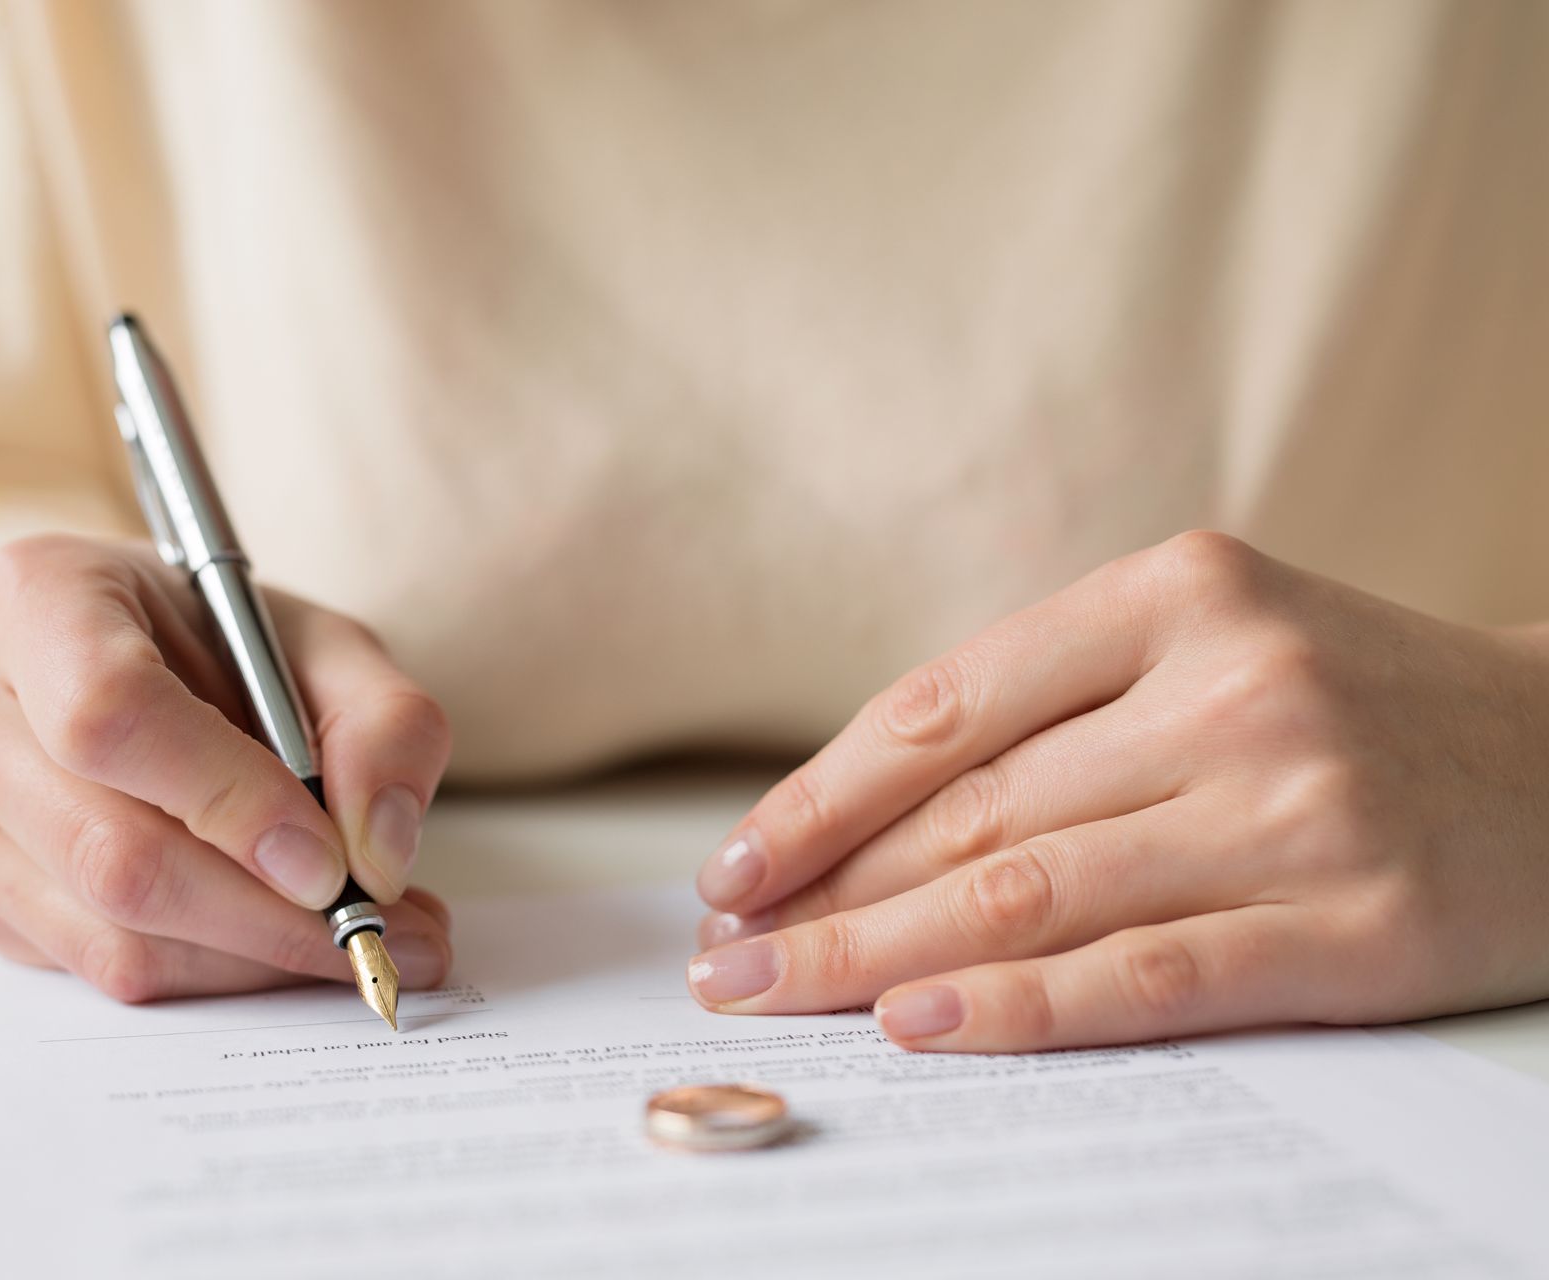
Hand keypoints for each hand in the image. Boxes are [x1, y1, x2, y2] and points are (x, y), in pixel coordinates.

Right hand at [0, 534, 453, 1001]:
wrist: (124, 661)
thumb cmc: (218, 643)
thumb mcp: (324, 643)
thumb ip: (384, 724)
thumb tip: (376, 853)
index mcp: (34, 595)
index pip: (110, 714)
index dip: (228, 801)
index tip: (331, 863)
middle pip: (108, 850)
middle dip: (264, 914)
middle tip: (382, 933)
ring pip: (105, 934)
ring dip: (251, 959)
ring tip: (357, 939)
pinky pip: (95, 970)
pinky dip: (211, 973)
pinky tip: (279, 940)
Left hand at [689, 531, 1548, 1050]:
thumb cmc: (1355, 706)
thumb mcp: (1215, 647)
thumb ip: (1061, 710)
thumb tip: (860, 823)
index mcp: (1176, 593)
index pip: (942, 709)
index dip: (818, 800)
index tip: (732, 870)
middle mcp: (1233, 685)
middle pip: (970, 813)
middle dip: (826, 896)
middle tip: (725, 961)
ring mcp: (1296, 804)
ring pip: (1034, 894)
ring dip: (881, 958)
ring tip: (780, 997)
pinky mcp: (1353, 925)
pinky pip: (1148, 976)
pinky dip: (1020, 1008)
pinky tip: (920, 1026)